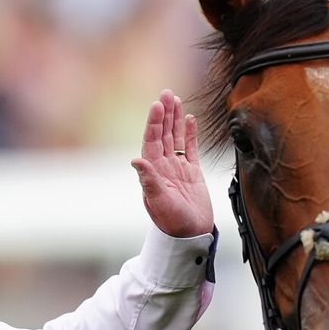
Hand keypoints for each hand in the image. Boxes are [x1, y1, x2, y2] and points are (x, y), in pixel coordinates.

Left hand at [131, 90, 214, 238]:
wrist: (191, 235)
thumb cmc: (173, 222)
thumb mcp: (159, 201)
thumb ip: (149, 180)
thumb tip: (135, 160)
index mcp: (153, 171)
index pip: (153, 140)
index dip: (154, 122)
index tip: (157, 105)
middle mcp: (163, 166)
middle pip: (164, 134)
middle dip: (164, 114)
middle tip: (166, 93)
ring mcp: (178, 168)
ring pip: (176, 137)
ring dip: (175, 119)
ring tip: (176, 100)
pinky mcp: (192, 173)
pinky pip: (191, 148)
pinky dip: (190, 133)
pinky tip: (190, 119)